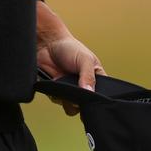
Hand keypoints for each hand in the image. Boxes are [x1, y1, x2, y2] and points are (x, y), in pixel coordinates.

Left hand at [36, 1, 104, 116]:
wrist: (48, 43)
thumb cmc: (70, 47)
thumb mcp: (84, 59)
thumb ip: (88, 76)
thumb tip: (89, 93)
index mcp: (96, 79)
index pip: (102, 96)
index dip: (98, 100)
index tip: (91, 98)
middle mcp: (84, 88)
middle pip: (86, 106)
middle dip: (80, 102)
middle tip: (75, 91)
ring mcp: (70, 91)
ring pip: (71, 107)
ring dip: (66, 99)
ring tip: (63, 83)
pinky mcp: (57, 92)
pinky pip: (58, 101)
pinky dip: (56, 95)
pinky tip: (55, 81)